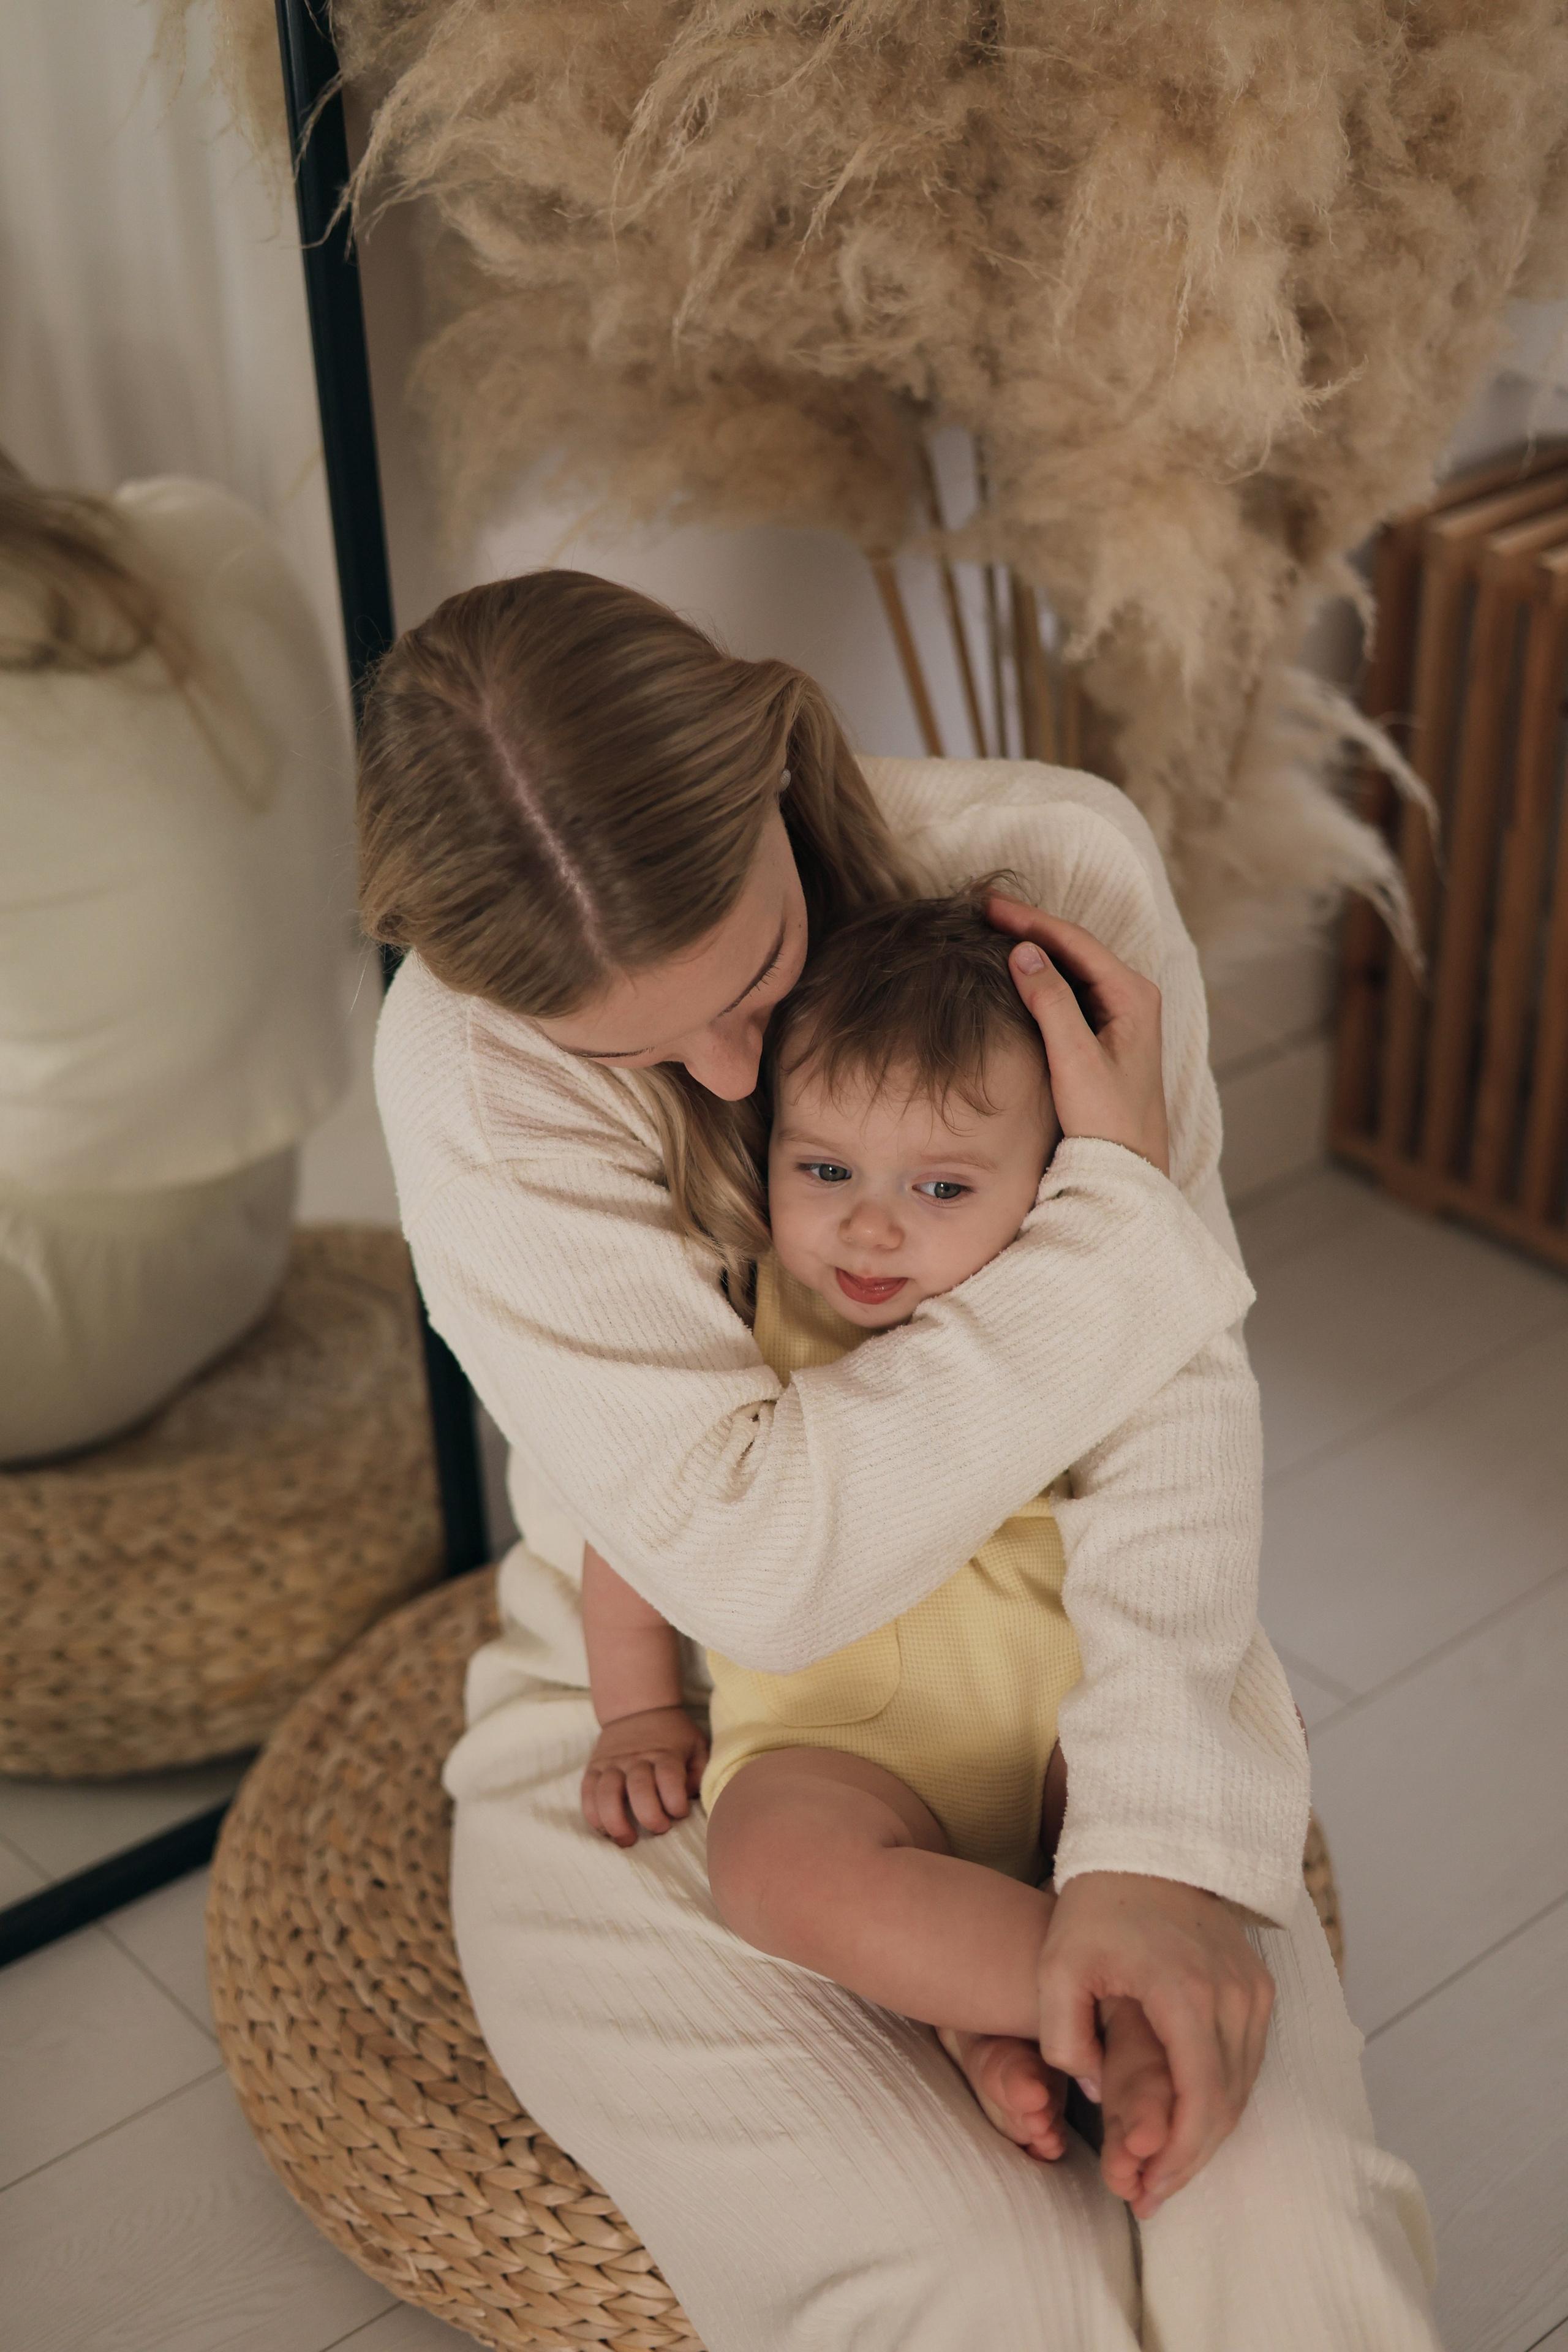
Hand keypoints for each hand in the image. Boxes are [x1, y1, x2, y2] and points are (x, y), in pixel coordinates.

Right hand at [581, 1707, 709, 1847]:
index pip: (670, 1779)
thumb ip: (700, 1772)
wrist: (638, 1708)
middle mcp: (637, 1758)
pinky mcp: (594, 1767)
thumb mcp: (697, 1745)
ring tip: (627, 1839)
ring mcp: (612, 1762)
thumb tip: (690, 1797)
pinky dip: (593, 1815)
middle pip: (639, 1789)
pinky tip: (605, 1830)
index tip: (681, 1812)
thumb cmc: (673, 1735)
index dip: (676, 1803)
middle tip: (659, 1828)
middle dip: (650, 1816)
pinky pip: (587, 1793)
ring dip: (616, 1822)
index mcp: (665, 1753)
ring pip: (607, 1794)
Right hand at [985, 894, 1169, 1175]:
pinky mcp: (1106, 1032)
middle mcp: (1131, 997)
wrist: (1126, 1166)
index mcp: (1132, 995)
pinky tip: (1018, 970)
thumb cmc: (1108, 1119)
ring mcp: (1120, 1014)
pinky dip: (1042, 975)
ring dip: (1035, 947)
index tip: (990, 906)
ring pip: (1072, 966)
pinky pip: (1072, 989)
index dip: (1031, 920)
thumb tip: (1023, 951)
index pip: (1075, 942)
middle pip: (1074, 947)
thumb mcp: (1075, 1059)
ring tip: (996, 930)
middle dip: (1031, 926)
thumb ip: (1051, 1002)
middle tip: (986, 910)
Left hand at [1036, 1873, 1273, 2213]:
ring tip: (1164, 2170)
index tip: (1146, 2191)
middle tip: (1151, 2196)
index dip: (1177, 2158)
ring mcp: (1253, 1990)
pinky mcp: (1257, 1986)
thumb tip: (1095, 2092)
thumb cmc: (1096, 1901)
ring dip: (1207, 2136)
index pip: (1200, 2102)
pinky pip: (1246, 2062)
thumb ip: (1064, 2036)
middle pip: (1226, 2107)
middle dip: (1190, 2160)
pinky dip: (1220, 2100)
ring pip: (1242, 2090)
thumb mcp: (1057, 1965)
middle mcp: (1235, 1997)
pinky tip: (1186, 2121)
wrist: (1148, 1841)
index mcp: (1187, 1994)